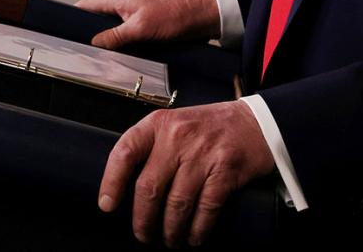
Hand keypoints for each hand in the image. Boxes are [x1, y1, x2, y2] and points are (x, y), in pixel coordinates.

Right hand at [75, 0, 219, 49]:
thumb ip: (115, 36)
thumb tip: (94, 43)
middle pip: (97, 20)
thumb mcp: (141, 27)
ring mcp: (134, 17)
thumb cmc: (175, 14)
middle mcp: (124, 6)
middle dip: (87, 33)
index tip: (61, 29)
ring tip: (96, 58)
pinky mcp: (145, 27)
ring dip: (105, 42)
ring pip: (111, 31)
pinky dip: (119, 46)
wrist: (202, 16)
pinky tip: (118, 57)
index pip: (86, 5)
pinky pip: (125, 37)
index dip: (73, 16)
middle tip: (78, 50)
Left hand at [98, 101, 275, 246]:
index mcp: (159, 123)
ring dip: (170, 230)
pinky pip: (205, 208)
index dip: (112, 181)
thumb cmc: (210, 128)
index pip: (125, 151)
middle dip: (143, 220)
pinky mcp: (226, 170)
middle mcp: (178, 136)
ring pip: (176, 203)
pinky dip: (198, 229)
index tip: (107, 205)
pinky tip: (194, 236)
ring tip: (169, 239)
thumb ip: (154, 147)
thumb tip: (128, 188)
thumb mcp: (175, 124)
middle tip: (143, 235)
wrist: (255, 123)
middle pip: (149, 187)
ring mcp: (203, 153)